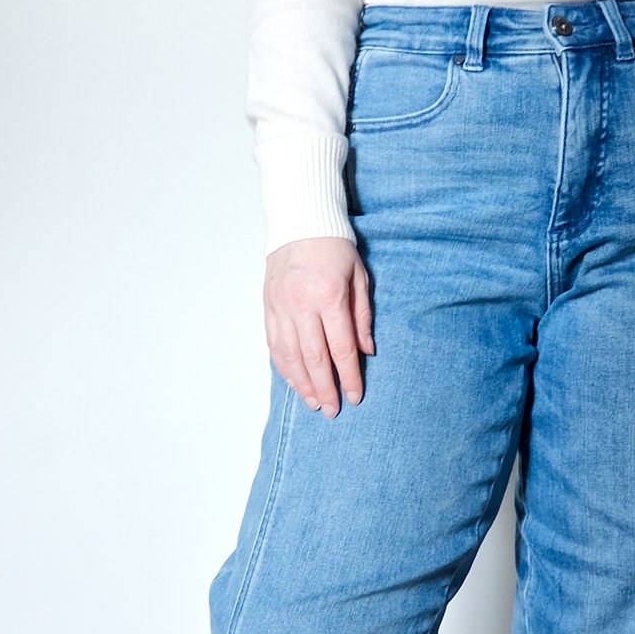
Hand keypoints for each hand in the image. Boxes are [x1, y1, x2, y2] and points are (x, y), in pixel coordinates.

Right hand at [264, 236, 374, 417]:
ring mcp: (280, 307)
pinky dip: (284, 367)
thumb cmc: (335, 247)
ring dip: (302, 384)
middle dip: (324, 388)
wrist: (300, 222)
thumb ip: (362, 316)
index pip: (340, 347)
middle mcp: (301, 304)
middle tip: (332, 411)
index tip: (354, 397)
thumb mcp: (359, 277)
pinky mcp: (268, 307)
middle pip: (313, 358)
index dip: (348, 376)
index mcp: (329, 296)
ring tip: (313, 403)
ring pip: (290, 356)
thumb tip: (366, 352)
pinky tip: (294, 382)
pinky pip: (274, 345)